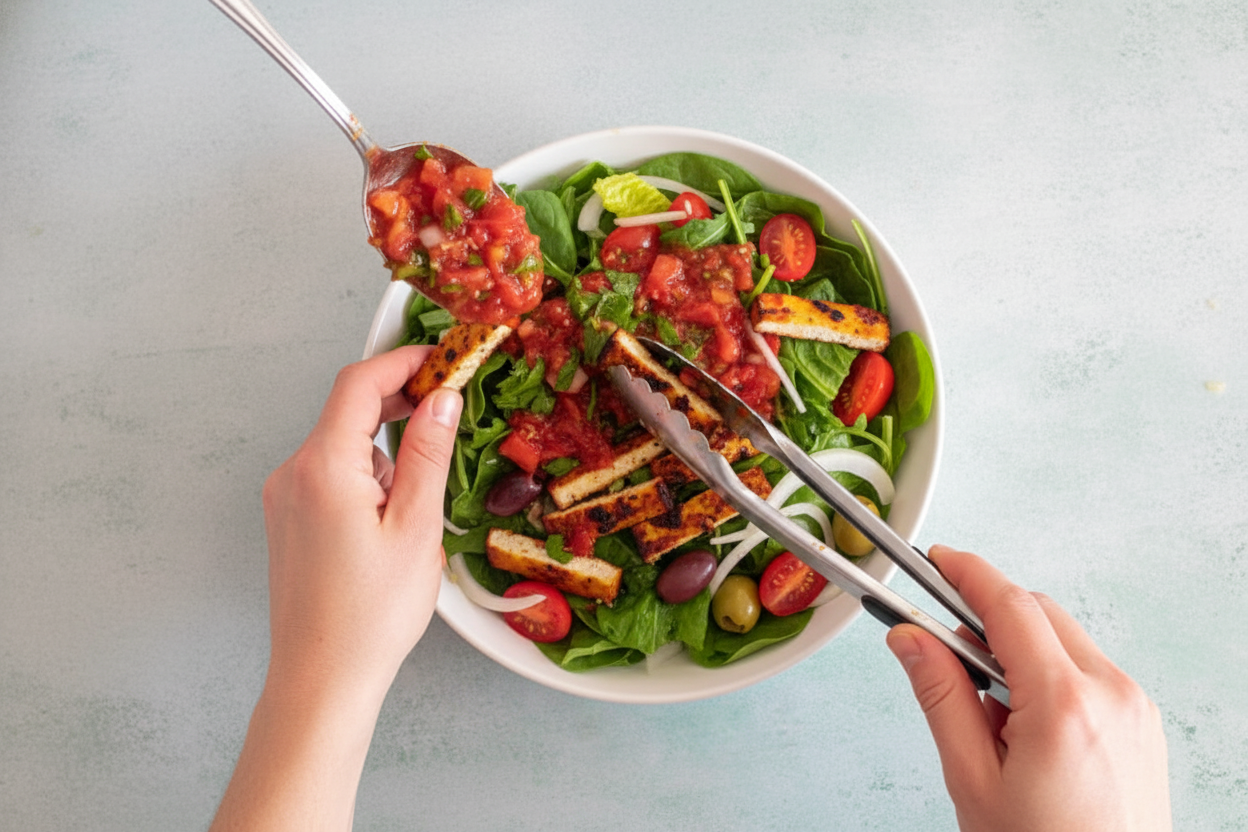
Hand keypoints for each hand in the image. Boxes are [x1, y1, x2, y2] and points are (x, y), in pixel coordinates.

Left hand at [261, 345, 460, 692]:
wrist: (322, 678)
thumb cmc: (370, 616)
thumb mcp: (416, 529)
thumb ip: (427, 454)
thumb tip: (441, 397)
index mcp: (323, 467)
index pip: (359, 384)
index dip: (404, 360)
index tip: (444, 356)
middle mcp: (294, 473)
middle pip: (349, 410)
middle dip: (401, 403)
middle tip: (450, 408)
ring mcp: (286, 497)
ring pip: (345, 446)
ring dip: (388, 452)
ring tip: (421, 505)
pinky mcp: (290, 519)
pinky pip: (333, 475)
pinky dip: (370, 477)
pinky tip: (394, 519)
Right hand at [886, 546, 1170, 831]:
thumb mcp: (973, 780)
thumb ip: (941, 698)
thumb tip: (909, 638)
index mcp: (1064, 704)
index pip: (1009, 606)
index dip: (966, 573)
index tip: (936, 560)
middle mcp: (1111, 694)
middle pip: (1039, 613)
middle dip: (987, 615)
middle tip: (941, 645)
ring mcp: (1135, 708)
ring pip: (1064, 639)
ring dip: (1018, 648)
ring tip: (986, 712)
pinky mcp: (1142, 724)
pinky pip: (1088, 670)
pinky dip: (1048, 674)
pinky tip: (1022, 723)